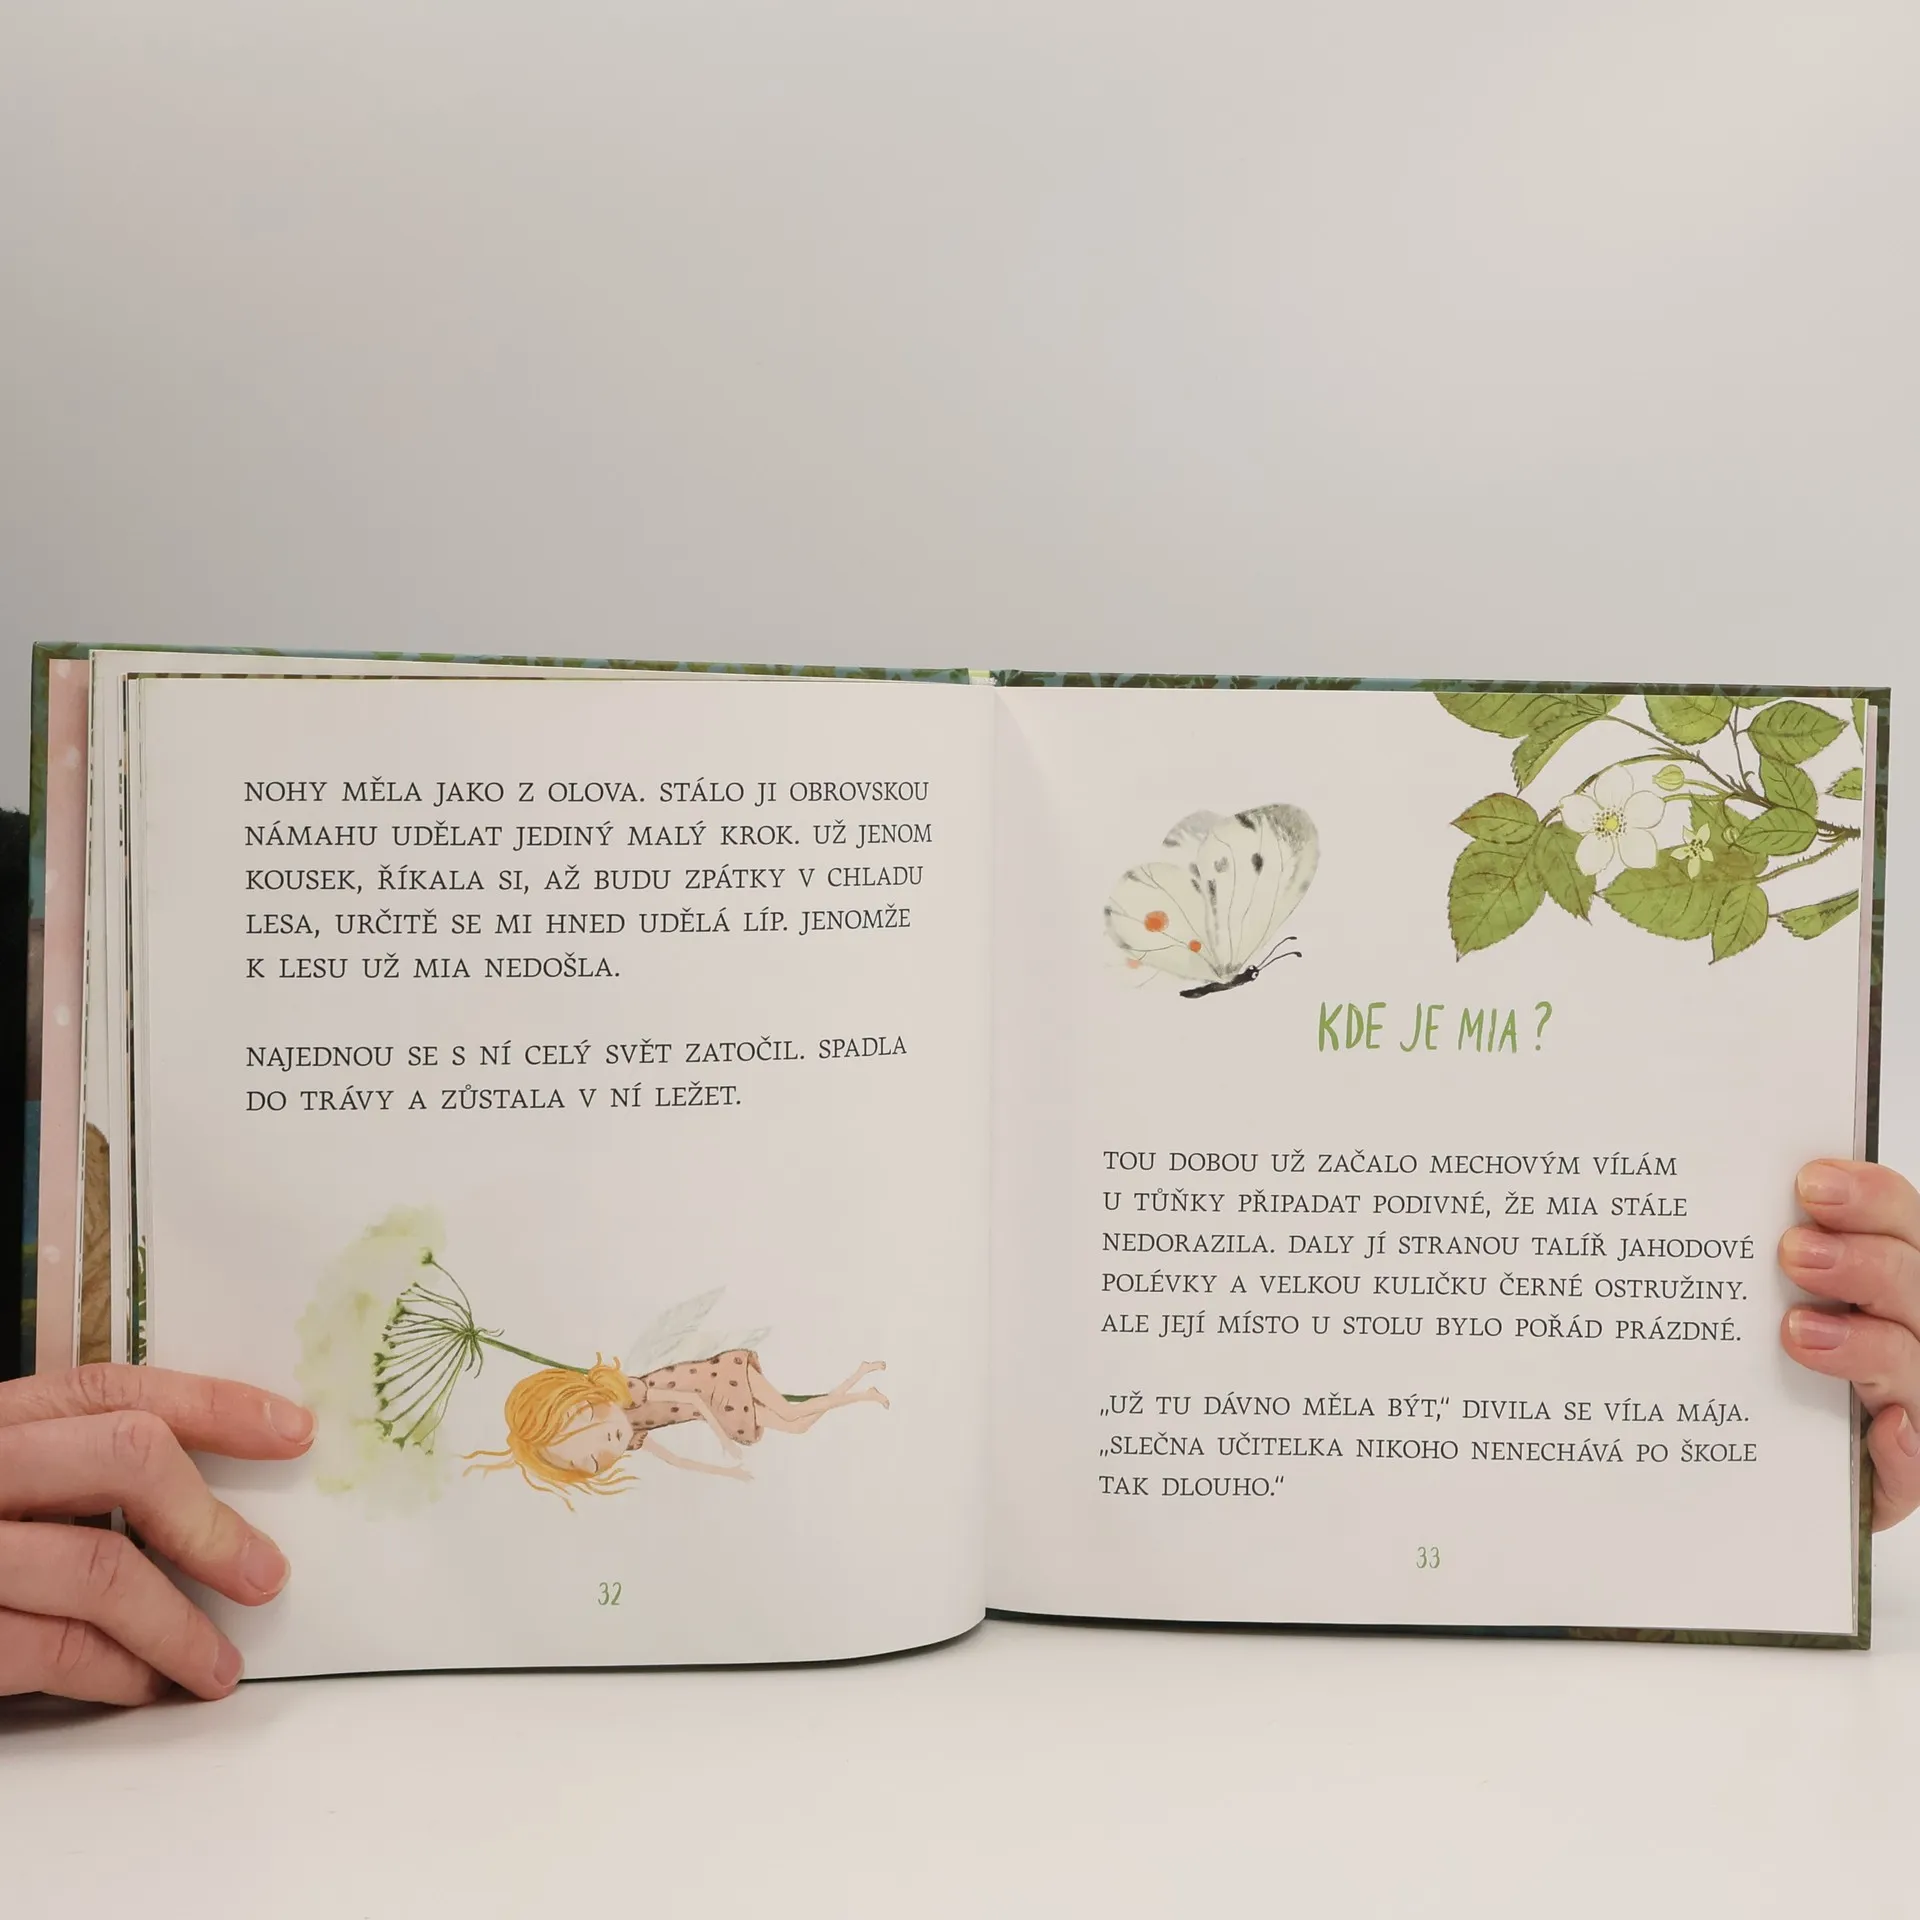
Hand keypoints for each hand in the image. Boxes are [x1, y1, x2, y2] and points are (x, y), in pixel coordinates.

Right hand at [0, 1364, 312, 1705]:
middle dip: (210, 1520)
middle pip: (126, 1455)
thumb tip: (203, 1499)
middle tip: (265, 1575)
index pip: (118, 1387)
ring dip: (178, 1624)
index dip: (218, 1403)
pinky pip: (50, 1648)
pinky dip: (117, 1672)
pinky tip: (145, 1686)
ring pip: (98, 1564)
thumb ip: (66, 1472)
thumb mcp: (0, 1480)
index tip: (292, 1431)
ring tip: (219, 1661)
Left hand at [1780, 1160, 1919, 1529]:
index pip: (1895, 1222)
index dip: (1869, 1196)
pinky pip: (1915, 1460)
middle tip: (1794, 1251)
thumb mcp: (1750, 1307)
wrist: (1770, 1473)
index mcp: (1874, 1282)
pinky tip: (1881, 1428)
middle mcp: (1903, 1332)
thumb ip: (1744, 1266)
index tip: (1810, 1182)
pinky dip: (1902, 1444)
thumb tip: (1699, 1211)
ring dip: (1867, 1344)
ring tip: (1799, 1332)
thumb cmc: (1763, 1377)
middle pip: (1912, 1282)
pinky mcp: (1900, 1474)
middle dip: (1862, 1260)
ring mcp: (1908, 1402)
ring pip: (1915, 1363)